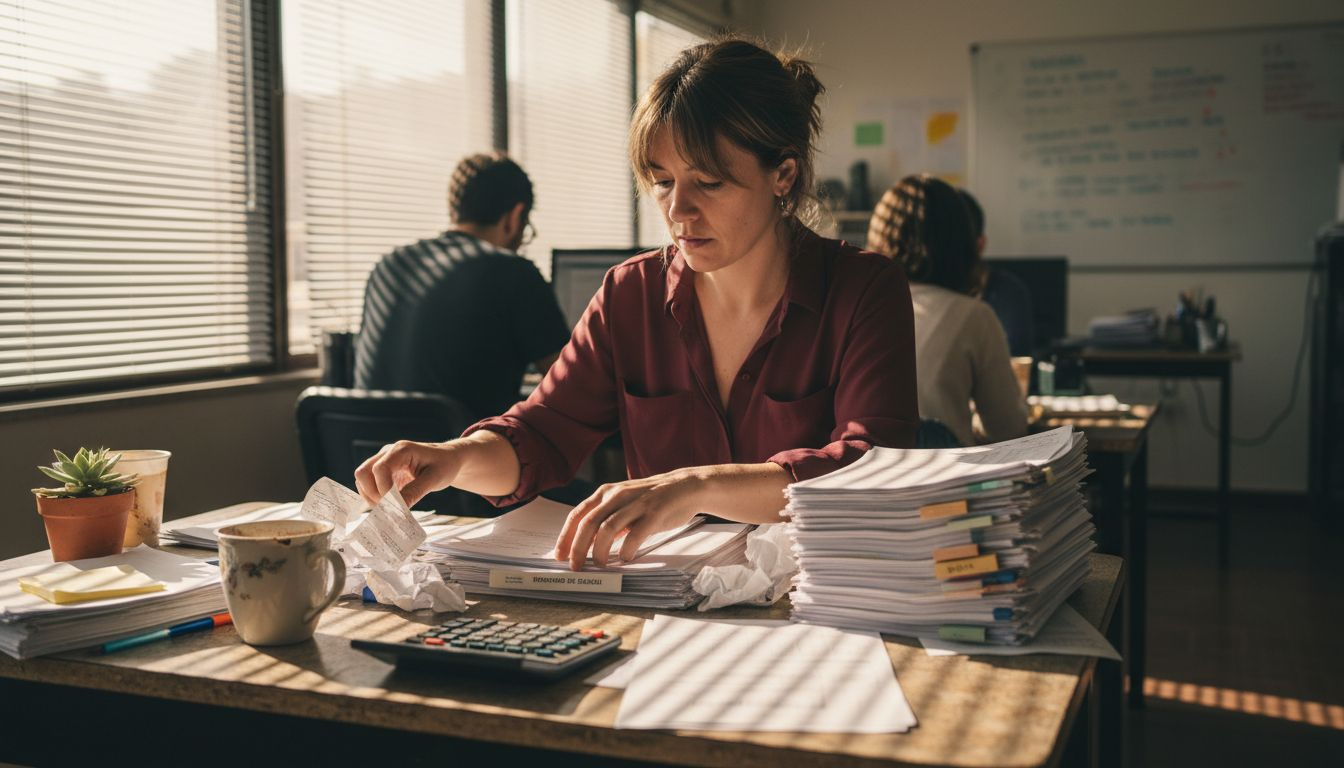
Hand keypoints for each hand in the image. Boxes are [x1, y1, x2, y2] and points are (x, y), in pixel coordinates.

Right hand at [354, 440, 459, 507]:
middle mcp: (387, 452)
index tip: (394, 507)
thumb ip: (415, 492)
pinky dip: (374, 496)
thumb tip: (398, 510)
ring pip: (362, 479)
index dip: (383, 490)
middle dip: (373, 494)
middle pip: (363, 472)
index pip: (380, 469)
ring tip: (390, 509)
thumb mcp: (435, 479)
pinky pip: (369, 484)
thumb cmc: (444, 465)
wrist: (448, 459)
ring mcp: (382, 460)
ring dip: (371, 496)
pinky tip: (389, 506)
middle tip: (389, 510)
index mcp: (402, 450)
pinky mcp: (382, 471)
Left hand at [554, 468, 707, 570]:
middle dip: (578, 548)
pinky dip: (627, 549)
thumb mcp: (623, 505)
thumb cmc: (651, 500)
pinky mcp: (654, 512)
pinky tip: (625, 558)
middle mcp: (617, 495)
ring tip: (600, 564)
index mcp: (606, 493)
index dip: (565, 537)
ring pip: (607, 527)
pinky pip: (635, 533)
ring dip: (600, 550)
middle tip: (575, 566)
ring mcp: (636, 503)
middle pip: (588, 523)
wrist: (685, 487)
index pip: (577, 515)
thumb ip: (606, 520)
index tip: (559, 555)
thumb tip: (586, 545)